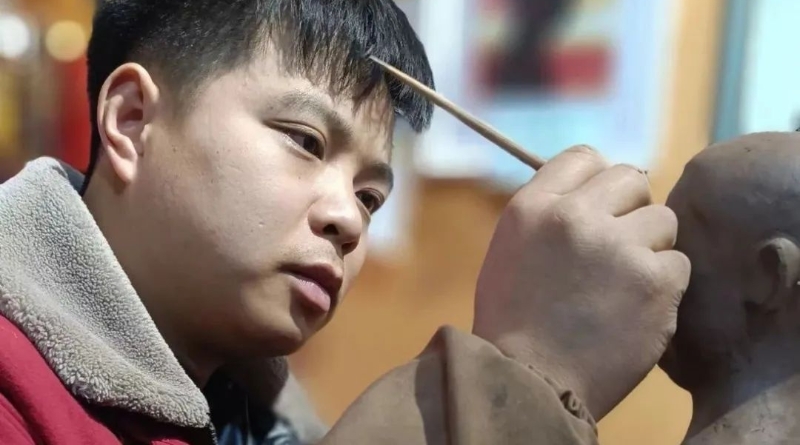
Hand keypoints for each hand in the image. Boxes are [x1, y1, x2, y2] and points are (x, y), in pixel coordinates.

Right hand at [472, 145, 689, 419]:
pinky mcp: (655, 282)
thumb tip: (595, 190)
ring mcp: (619, 247)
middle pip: (631, 178)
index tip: (603, 202)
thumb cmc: (513, 320)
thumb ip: (549, 212)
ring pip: (662, 220)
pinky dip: (663, 284)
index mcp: (534, 206)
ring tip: (625, 281)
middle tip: (618, 243)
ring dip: (650, 246)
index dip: (598, 178)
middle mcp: (576, 216)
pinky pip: (678, 263)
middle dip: (630, 207)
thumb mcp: (510, 248)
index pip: (583, 157)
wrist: (530, 381)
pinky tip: (637, 306)